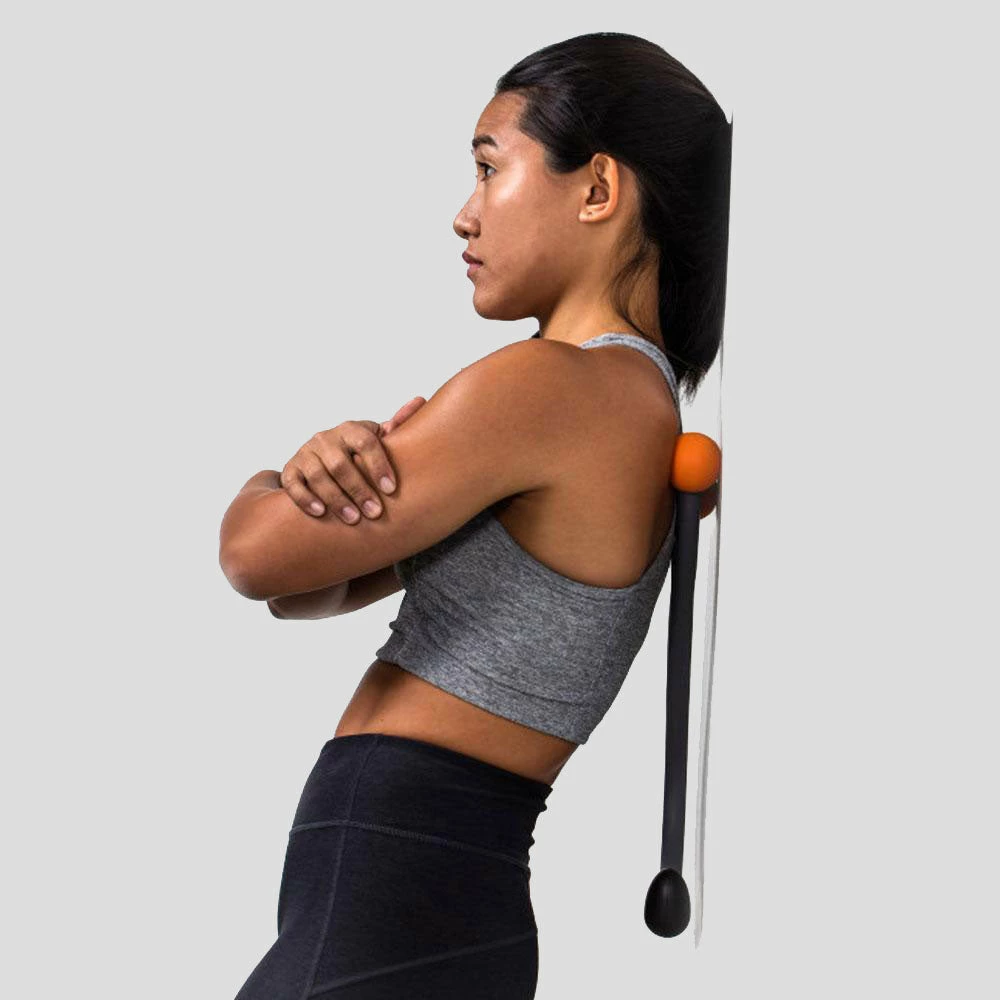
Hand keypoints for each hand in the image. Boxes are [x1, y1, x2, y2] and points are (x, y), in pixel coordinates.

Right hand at [280, 396, 426, 522]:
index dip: (378, 465)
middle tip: (375, 513)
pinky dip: (306, 499)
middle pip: (341, 464)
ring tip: (353, 519)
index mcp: (350, 429)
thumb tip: (421, 401)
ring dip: (336, 499)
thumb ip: (397, 425)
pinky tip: (321, 513)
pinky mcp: (291, 469)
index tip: (391, 489)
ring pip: (318, 476)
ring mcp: (306, 453)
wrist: (320, 456)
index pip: (365, 443)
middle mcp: (326, 438)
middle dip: (359, 490)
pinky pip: (293, 484)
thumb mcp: (375, 438)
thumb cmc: (357, 452)